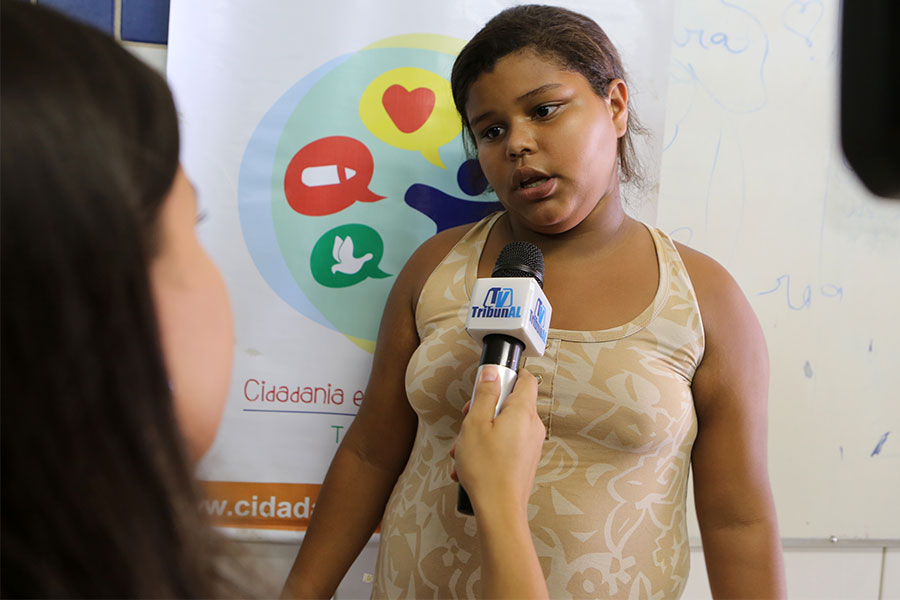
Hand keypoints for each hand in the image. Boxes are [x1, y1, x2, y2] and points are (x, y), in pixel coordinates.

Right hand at [451, 367, 544, 514]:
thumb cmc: (487, 470)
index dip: (507, 375)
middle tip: (468, 420)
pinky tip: (470, 462)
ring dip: (481, 432)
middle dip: (485, 409)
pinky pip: (506, 443)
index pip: (526, 378)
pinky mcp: (525, 460)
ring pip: (504, 425)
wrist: (499, 510)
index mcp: (523, 412)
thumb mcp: (475, 423)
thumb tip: (491, 373)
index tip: (489, 382)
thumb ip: (484, 394)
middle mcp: (533, 426)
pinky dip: (488, 448)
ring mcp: (531, 445)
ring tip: (465, 448)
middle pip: (510, 403)